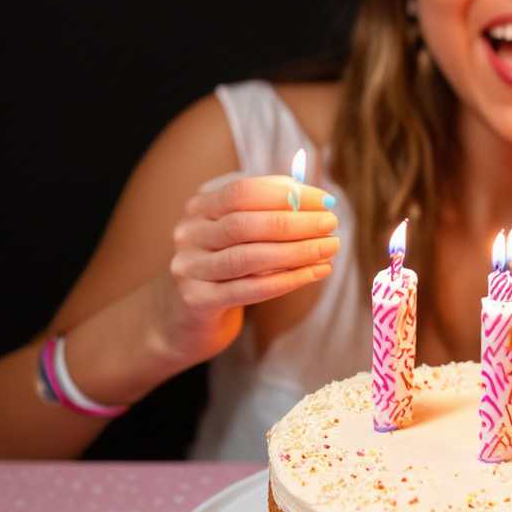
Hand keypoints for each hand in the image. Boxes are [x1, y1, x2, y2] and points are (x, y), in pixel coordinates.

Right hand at [155, 177, 338, 366]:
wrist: (180, 319)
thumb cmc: (220, 270)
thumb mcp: (235, 236)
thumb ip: (264, 212)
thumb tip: (308, 194)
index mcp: (199, 208)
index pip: (243, 191)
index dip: (287, 193)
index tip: (325, 200)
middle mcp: (189, 234)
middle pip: (246, 223)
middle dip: (295, 222)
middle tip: (331, 224)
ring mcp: (189, 269)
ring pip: (249, 257)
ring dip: (296, 252)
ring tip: (330, 248)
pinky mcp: (197, 302)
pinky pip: (249, 290)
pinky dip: (288, 281)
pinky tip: (315, 273)